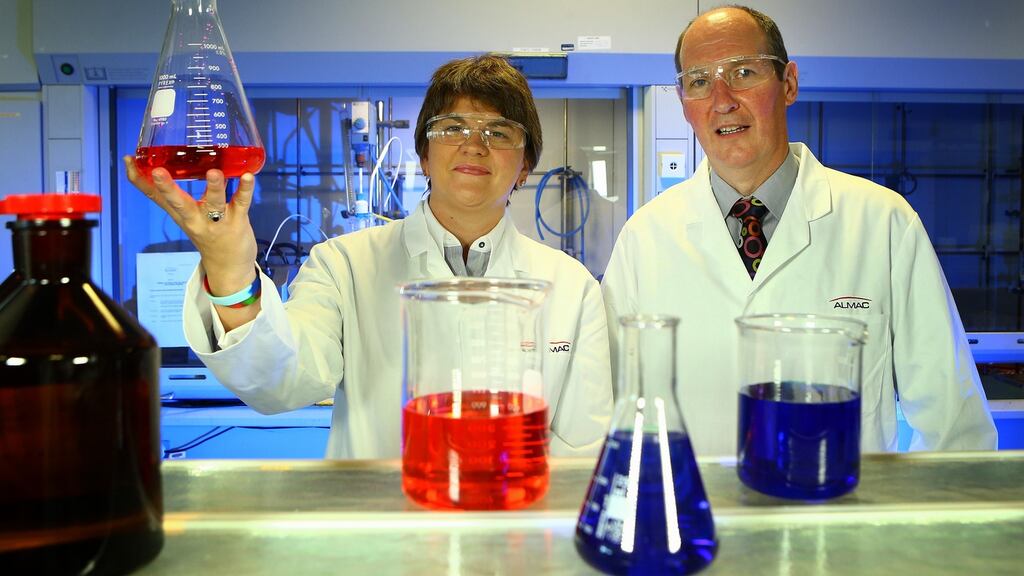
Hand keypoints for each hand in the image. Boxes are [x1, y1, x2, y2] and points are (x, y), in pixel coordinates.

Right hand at [123, 156, 257, 293]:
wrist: (228, 268)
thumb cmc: (207, 236)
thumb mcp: (185, 219)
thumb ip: (176, 198)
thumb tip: (163, 171)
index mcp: (179, 214)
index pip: (154, 197)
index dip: (139, 179)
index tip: (128, 160)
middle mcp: (194, 218)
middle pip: (178, 203)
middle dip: (167, 188)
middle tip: (159, 172)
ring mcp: (217, 221)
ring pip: (213, 203)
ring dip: (214, 187)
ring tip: (214, 173)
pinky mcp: (237, 222)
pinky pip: (241, 203)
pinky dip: (245, 189)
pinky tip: (248, 176)